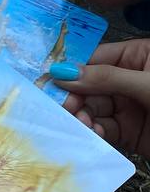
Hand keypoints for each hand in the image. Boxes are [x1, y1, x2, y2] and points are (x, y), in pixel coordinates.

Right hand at [46, 39, 149, 156]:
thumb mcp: (148, 83)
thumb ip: (107, 78)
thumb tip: (63, 72)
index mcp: (138, 56)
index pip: (95, 59)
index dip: (72, 71)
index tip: (51, 83)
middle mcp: (129, 80)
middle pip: (89, 86)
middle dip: (75, 98)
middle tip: (65, 109)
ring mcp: (128, 107)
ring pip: (93, 110)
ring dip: (83, 118)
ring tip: (84, 125)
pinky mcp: (129, 132)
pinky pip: (103, 130)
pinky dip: (94, 134)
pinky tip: (95, 135)